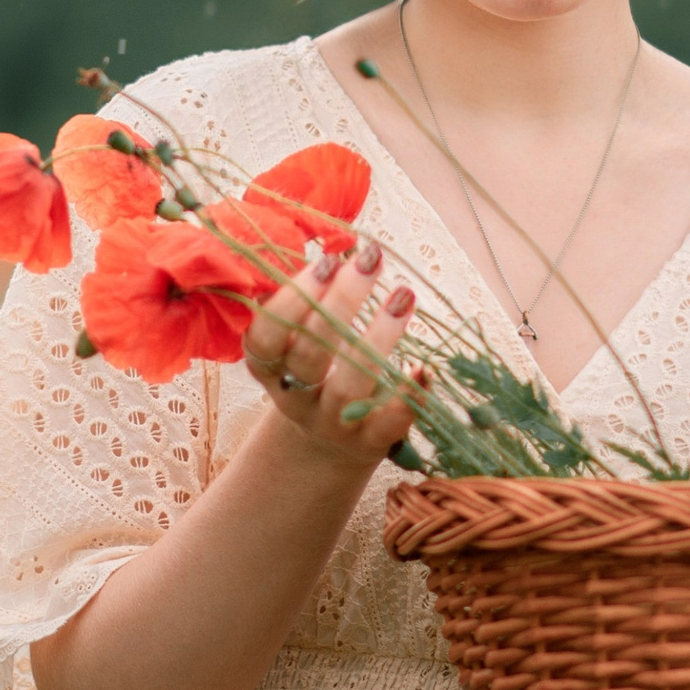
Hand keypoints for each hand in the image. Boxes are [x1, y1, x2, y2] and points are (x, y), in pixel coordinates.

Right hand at [241, 239, 415, 466]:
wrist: (331, 443)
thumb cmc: (319, 370)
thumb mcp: (300, 341)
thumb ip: (310, 302)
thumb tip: (339, 244)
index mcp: (269, 369)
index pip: (265, 339)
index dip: (290, 301)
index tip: (326, 261)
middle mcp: (294, 398)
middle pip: (308, 355)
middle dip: (340, 302)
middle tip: (370, 259)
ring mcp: (331, 424)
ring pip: (348, 387)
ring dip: (377, 336)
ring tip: (404, 295)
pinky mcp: (368, 444)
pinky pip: (386, 425)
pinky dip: (407, 396)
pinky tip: (425, 367)